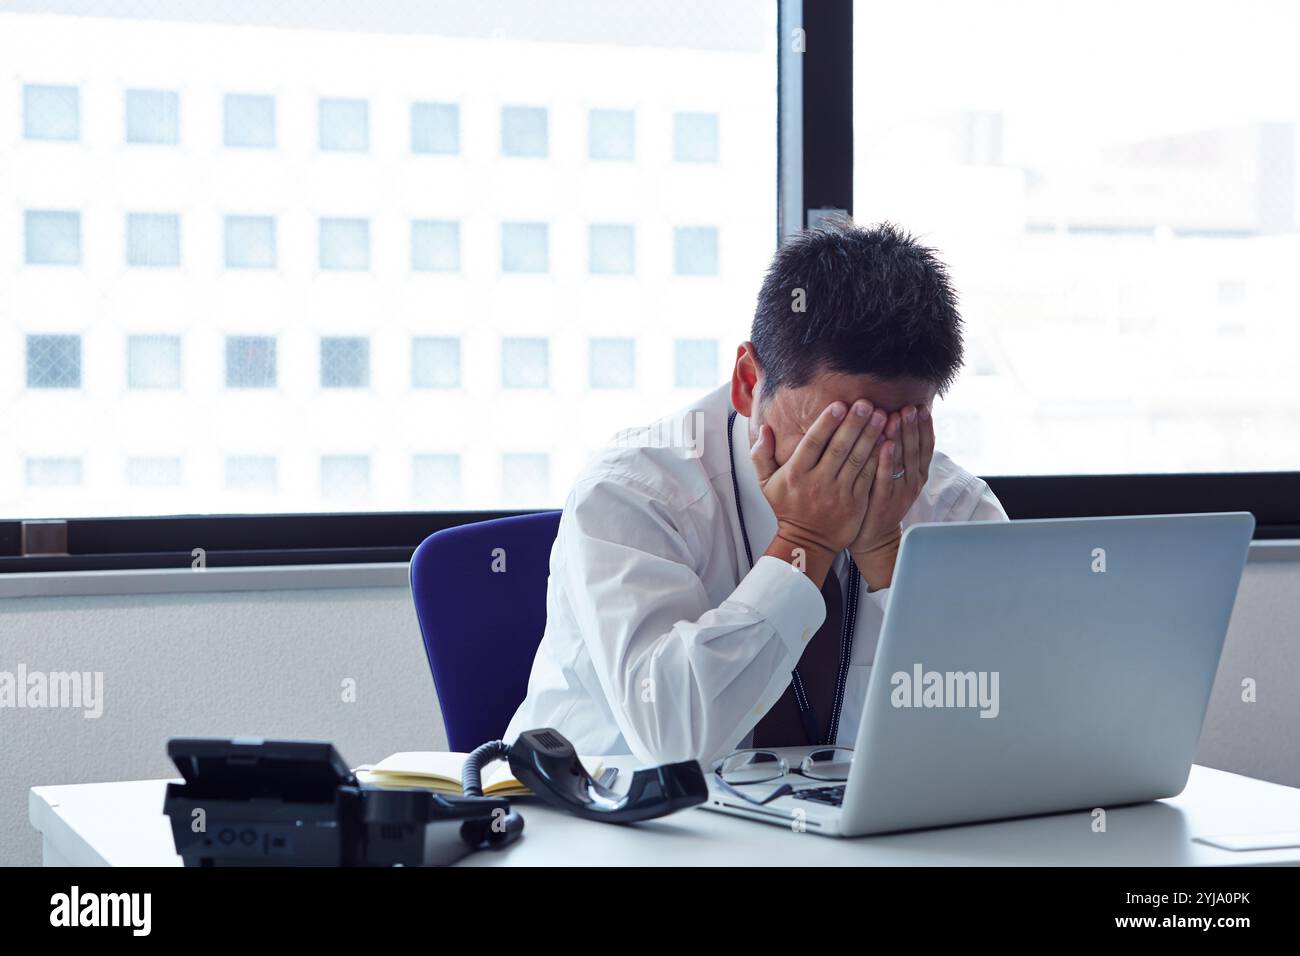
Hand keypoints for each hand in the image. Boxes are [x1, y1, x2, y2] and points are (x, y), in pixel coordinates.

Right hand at [752, 400, 887, 584]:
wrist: (807, 542)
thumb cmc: (788, 509)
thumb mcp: (766, 483)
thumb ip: (761, 455)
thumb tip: (764, 429)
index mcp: (796, 474)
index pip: (813, 443)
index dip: (827, 423)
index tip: (839, 405)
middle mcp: (818, 482)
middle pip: (839, 447)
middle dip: (854, 423)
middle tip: (866, 404)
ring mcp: (839, 493)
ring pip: (857, 460)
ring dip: (870, 436)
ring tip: (881, 416)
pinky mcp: (855, 502)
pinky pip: (868, 476)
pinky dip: (878, 458)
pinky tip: (886, 441)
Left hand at [849, 404, 934, 589]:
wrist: (873, 536)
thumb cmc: (881, 499)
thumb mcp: (895, 474)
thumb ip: (898, 451)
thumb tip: (896, 418)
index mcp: (917, 473)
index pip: (925, 446)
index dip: (925, 427)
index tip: (921, 407)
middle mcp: (912, 481)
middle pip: (916, 449)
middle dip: (913, 427)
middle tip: (910, 407)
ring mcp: (899, 491)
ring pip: (903, 461)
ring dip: (902, 437)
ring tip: (899, 417)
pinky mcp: (883, 500)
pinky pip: (886, 477)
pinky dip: (887, 460)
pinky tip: (886, 444)